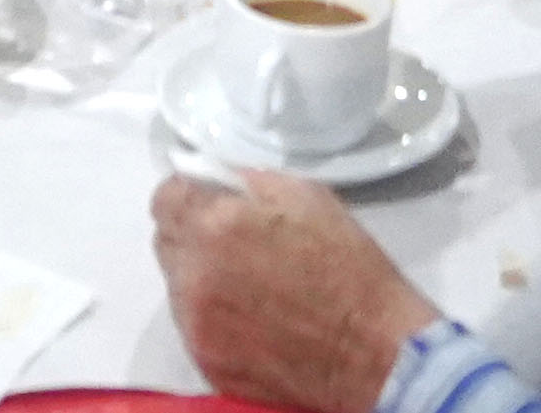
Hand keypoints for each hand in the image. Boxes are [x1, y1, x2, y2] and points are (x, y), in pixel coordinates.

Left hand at [155, 168, 436, 412]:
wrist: (375, 350)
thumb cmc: (348, 267)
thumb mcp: (305, 195)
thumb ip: (246, 181)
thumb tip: (214, 179)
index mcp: (215, 226)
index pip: (165, 197)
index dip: (187, 194)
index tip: (206, 201)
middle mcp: (195, 276)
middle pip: (166, 241)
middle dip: (192, 234)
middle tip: (232, 242)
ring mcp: (197, 326)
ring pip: (177, 287)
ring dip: (201, 277)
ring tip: (248, 284)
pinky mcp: (207, 363)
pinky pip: (194, 327)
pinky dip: (213, 317)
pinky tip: (254, 317)